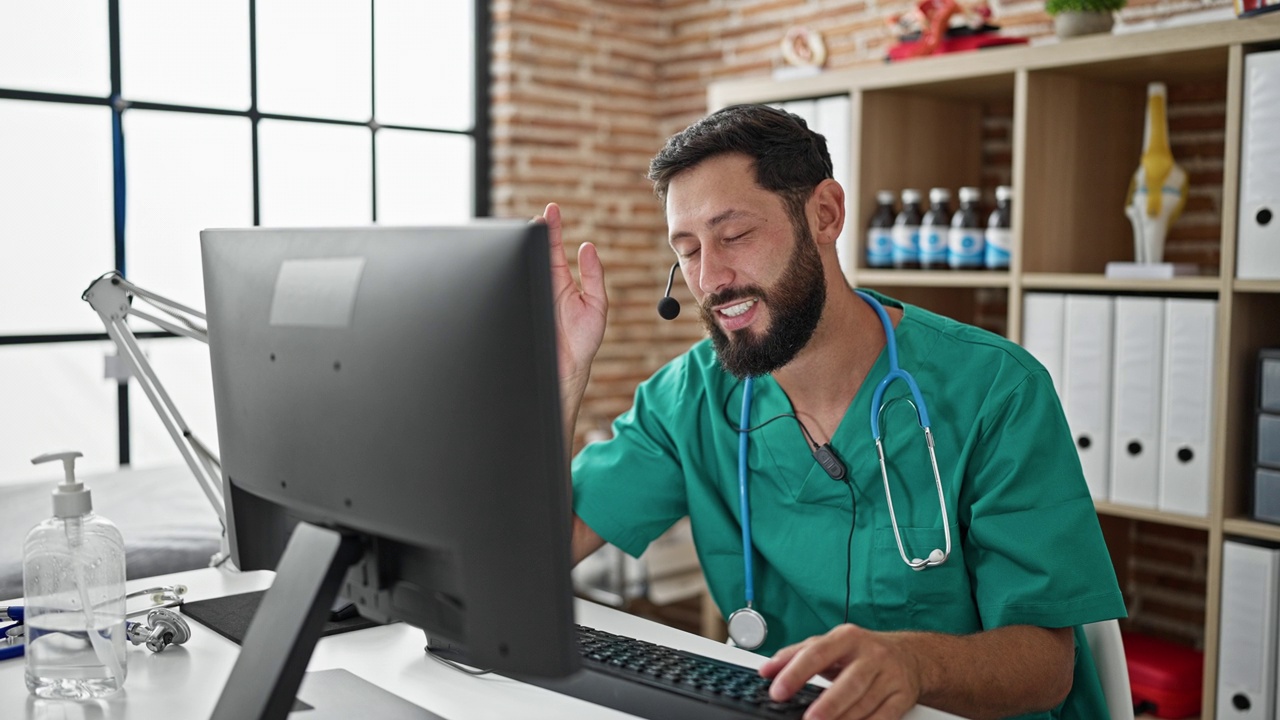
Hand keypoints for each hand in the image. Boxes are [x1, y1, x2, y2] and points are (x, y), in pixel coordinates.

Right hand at [535, 202, 606, 406]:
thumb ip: (594, 275)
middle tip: (539, 217)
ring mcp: (531, 295)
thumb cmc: (582, 341)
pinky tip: (521, 259)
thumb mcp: (596, 303)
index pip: (554, 248)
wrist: (566, 370)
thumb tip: (588, 247)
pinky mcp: (522, 310)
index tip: (551, 209)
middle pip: (536, 251)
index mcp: (561, 281)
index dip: (552, 227)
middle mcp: (544, 285)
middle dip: (536, 231)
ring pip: (525, 266)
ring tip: (533, 229)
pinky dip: (515, 274)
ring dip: (527, 248)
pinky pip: (517, 288)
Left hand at [759, 624, 921, 719]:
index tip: (777, 691)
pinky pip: (884, 717)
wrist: (910, 655)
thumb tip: (765, 670)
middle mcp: (871, 655)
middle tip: (808, 719)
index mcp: (847, 637)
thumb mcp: (830, 645)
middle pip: (848, 682)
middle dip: (827, 704)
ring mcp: (889, 676)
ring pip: (865, 703)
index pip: (818, 653)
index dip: (795, 673)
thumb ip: (796, 655)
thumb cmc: (861, 652)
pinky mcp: (902, 696)